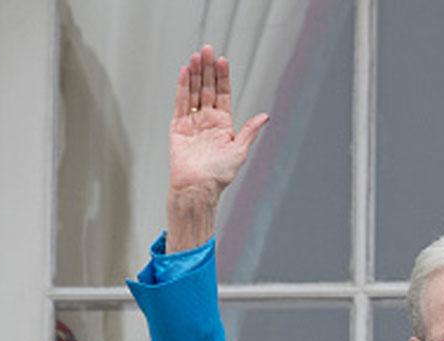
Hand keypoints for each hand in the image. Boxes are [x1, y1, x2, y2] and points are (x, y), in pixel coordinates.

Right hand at [166, 45, 269, 250]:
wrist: (198, 188)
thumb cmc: (219, 175)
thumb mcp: (239, 151)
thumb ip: (250, 131)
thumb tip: (265, 116)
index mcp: (224, 125)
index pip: (224, 94)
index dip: (223, 77)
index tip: (223, 60)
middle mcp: (208, 120)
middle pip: (208, 88)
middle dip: (208, 69)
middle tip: (208, 49)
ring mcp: (193, 122)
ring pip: (193, 92)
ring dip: (195, 74)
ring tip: (196, 55)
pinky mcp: (178, 127)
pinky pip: (180, 103)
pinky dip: (182, 87)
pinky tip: (184, 72)